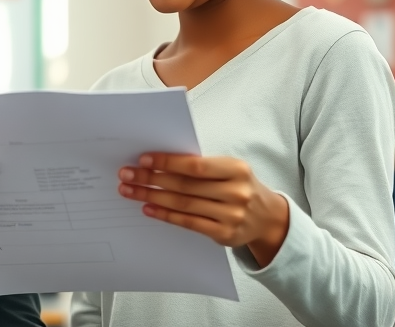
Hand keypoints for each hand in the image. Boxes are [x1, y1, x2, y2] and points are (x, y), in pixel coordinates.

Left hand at [118, 153, 288, 267]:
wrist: (267, 217)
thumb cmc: (239, 186)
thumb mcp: (229, 170)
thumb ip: (201, 166)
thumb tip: (158, 161)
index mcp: (237, 169)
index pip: (195, 166)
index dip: (168, 162)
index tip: (144, 159)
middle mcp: (236, 192)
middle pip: (185, 185)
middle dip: (151, 179)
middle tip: (127, 174)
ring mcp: (231, 215)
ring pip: (183, 204)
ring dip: (151, 197)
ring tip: (130, 191)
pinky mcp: (225, 234)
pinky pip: (188, 223)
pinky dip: (165, 215)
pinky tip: (147, 208)